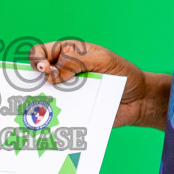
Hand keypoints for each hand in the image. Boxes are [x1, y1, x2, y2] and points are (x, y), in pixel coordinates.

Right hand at [30, 39, 163, 129]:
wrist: (140, 100)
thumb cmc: (123, 74)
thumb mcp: (102, 61)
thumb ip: (76, 62)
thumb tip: (50, 74)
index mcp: (68, 54)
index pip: (42, 52)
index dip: (37, 59)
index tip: (44, 69)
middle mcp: (64, 73)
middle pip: (37, 75)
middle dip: (33, 81)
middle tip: (45, 85)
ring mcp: (67, 93)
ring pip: (45, 96)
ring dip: (41, 100)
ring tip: (42, 106)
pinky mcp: (73, 110)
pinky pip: (58, 114)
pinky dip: (52, 117)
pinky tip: (51, 120)